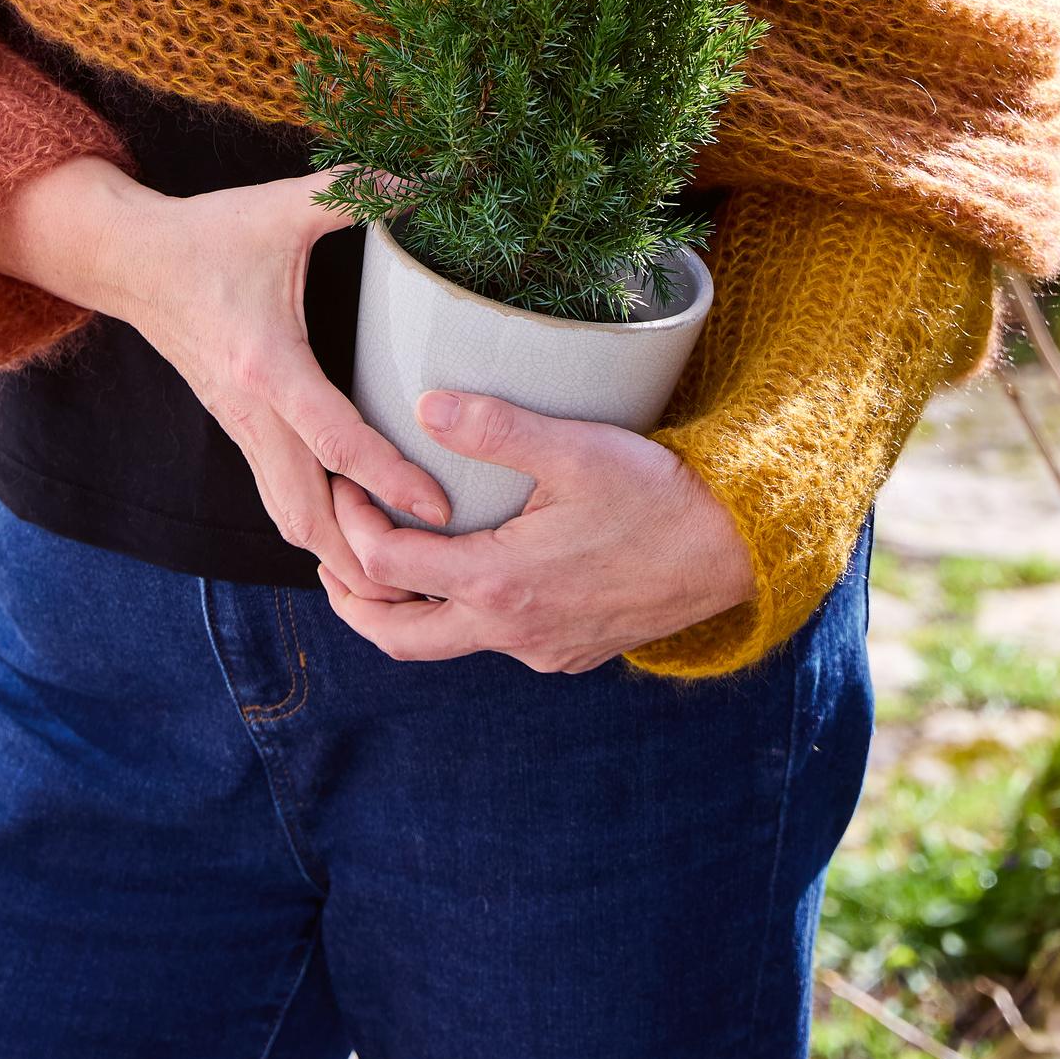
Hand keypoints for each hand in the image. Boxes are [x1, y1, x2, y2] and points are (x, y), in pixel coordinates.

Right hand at [0, 158, 449, 596]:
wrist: (129, 260)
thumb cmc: (209, 234)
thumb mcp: (282, 205)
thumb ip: (355, 192)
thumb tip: (430, 180)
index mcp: (268, 364)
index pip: (335, 440)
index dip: (390, 478)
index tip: (440, 506)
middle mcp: (251, 411)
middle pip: (305, 514)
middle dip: (361, 558)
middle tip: (425, 581)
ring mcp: (239, 428)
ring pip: (287, 517)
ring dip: (336, 553)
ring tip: (397, 576)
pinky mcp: (237, 429)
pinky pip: (279, 496)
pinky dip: (316, 526)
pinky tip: (356, 533)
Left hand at [321, 392, 756, 672]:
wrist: (732, 551)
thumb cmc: (656, 493)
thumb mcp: (574, 448)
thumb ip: (494, 427)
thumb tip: (423, 404)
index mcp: (500, 583)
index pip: (389, 566)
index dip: (351, 526)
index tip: (340, 486)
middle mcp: (511, 632)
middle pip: (399, 636)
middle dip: (352, 600)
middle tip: (327, 555)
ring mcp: (540, 651)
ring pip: (446, 644)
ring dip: (405, 608)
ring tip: (382, 562)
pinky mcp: (566, 654)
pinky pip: (493, 644)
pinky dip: (459, 612)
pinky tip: (466, 570)